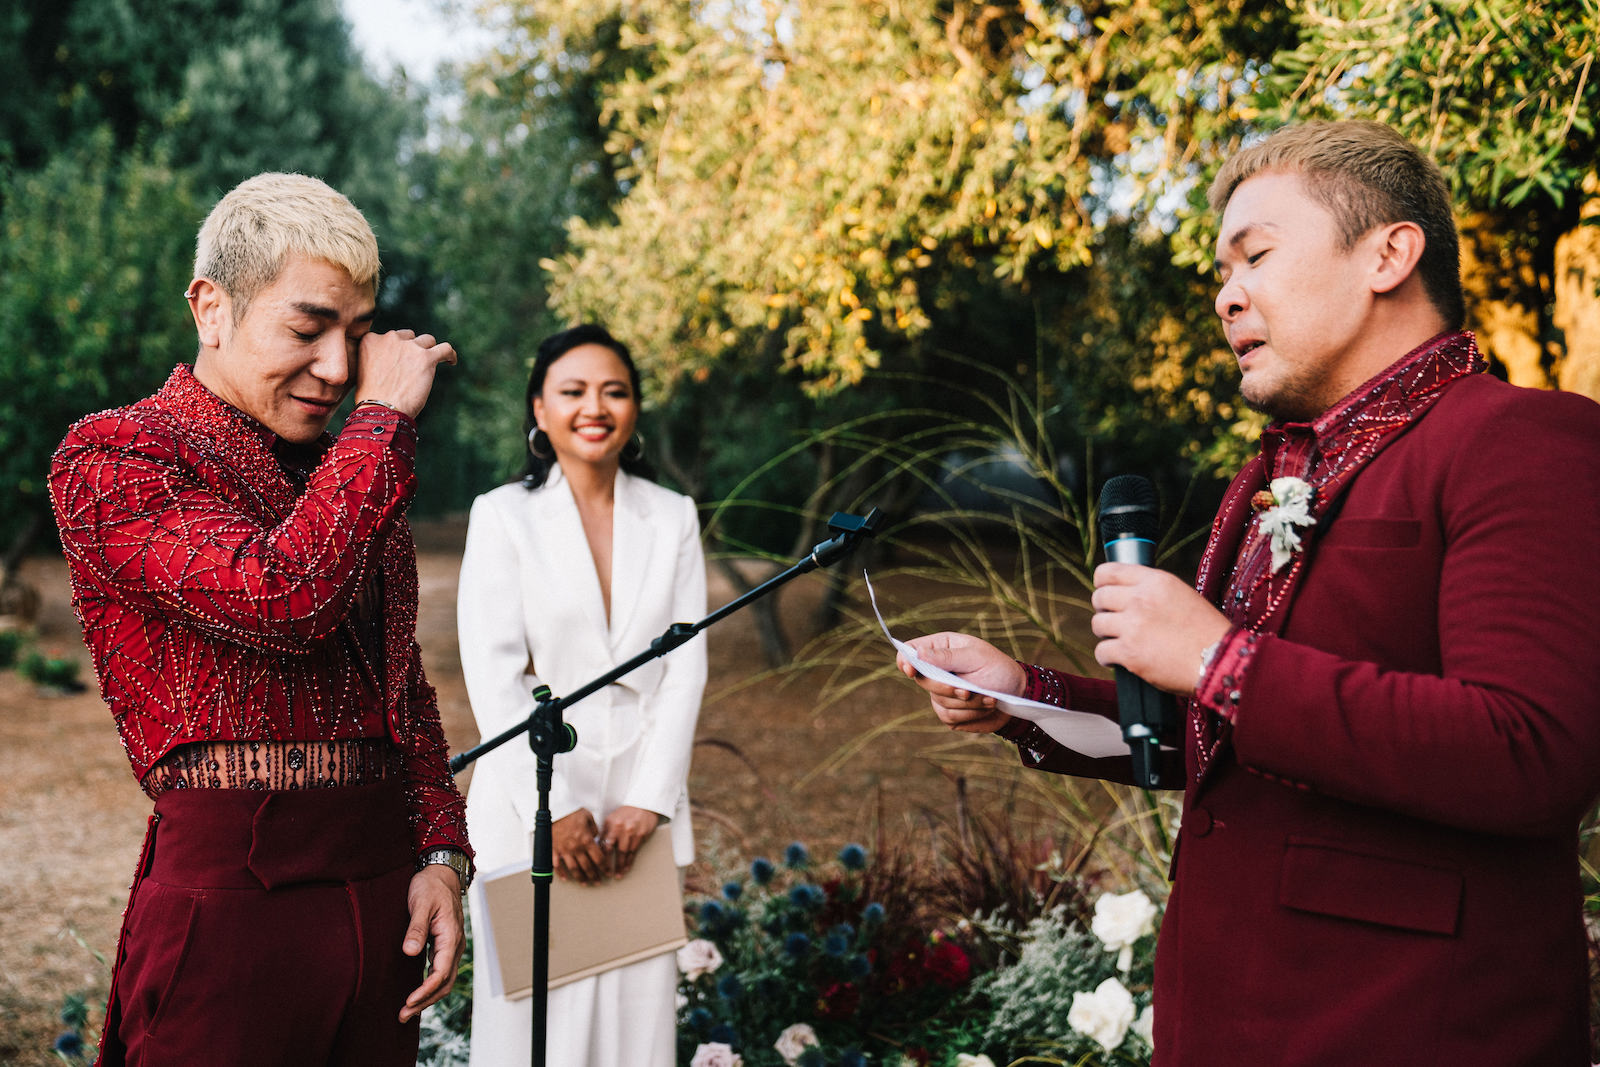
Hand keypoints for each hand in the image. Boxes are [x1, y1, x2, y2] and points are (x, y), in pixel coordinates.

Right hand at [355, 328, 457, 419]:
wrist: (380, 410)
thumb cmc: (373, 399)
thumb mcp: (366, 370)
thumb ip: (378, 358)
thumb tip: (397, 361)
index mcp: (371, 340)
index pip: (390, 338)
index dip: (397, 350)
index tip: (401, 362)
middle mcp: (389, 338)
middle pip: (409, 337)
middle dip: (412, 349)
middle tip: (414, 367)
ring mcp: (409, 347)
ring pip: (427, 341)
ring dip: (429, 351)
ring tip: (434, 363)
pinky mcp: (426, 358)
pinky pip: (445, 348)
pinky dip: (449, 354)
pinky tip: (451, 361)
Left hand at [399, 865, 464, 1022]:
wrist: (441, 873)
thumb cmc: (430, 886)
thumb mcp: (421, 903)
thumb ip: (416, 927)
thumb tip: (410, 952)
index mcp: (451, 935)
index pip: (441, 972)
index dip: (425, 990)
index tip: (408, 1002)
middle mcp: (454, 944)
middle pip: (445, 982)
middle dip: (425, 1001)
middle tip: (403, 1015)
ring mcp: (451, 946)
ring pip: (444, 980)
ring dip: (428, 997)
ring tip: (407, 1010)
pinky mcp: (444, 945)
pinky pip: (440, 971)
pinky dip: (429, 986)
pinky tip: (416, 992)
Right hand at [552, 808, 606, 884]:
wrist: (555, 810)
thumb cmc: (572, 811)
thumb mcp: (588, 817)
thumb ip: (594, 829)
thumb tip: (596, 837)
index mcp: (586, 840)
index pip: (599, 858)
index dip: (605, 868)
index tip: (607, 873)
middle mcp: (576, 848)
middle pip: (587, 867)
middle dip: (594, 876)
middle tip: (598, 882)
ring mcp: (565, 850)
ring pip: (574, 869)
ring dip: (580, 878)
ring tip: (585, 883)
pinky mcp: (554, 850)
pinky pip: (557, 865)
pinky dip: (561, 873)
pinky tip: (565, 878)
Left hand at [599, 806, 659, 877]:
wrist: (644, 805)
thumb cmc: (627, 813)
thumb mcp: (613, 818)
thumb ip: (605, 832)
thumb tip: (598, 847)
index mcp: (610, 823)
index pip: (602, 842)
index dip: (599, 855)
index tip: (596, 865)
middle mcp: (619, 828)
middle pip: (612, 849)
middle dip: (609, 864)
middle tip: (606, 874)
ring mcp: (631, 832)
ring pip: (624, 852)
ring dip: (620, 866)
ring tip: (618, 875)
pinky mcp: (641, 835)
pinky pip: (634, 851)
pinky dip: (630, 861)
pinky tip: (627, 868)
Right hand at [896, 631, 1022, 733]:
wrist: (1017, 694)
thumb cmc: (998, 668)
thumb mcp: (976, 656)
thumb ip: (947, 656)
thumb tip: (918, 652)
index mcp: (939, 648)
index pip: (909, 652)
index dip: (905, 661)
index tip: (911, 670)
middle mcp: (936, 671)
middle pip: (923, 681)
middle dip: (948, 688)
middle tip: (968, 691)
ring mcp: (940, 693)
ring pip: (940, 702)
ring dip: (968, 704)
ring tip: (989, 697)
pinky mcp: (948, 713)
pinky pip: (951, 718)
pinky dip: (971, 714)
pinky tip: (986, 706)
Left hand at [1090, 562, 1232, 693]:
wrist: (1220, 661)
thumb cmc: (1208, 632)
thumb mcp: (1184, 596)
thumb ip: (1155, 591)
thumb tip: (1129, 594)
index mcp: (1156, 581)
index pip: (1109, 572)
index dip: (1102, 583)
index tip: (1105, 592)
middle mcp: (1141, 599)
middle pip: (1099, 597)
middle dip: (1104, 609)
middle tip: (1114, 621)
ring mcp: (1132, 626)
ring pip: (1098, 624)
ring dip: (1106, 634)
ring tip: (1120, 641)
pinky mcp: (1128, 653)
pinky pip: (1101, 651)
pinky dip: (1107, 658)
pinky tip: (1118, 660)